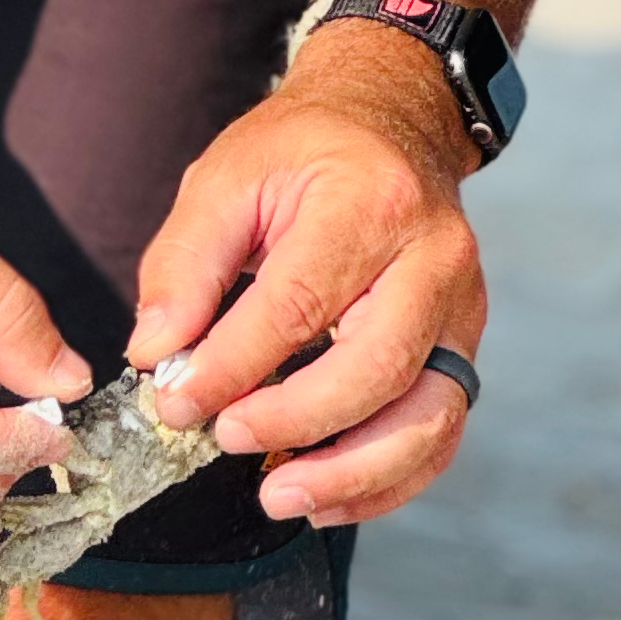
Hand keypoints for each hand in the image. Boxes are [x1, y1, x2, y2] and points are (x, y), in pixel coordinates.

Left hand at [131, 25, 484, 529]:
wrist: (391, 122)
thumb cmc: (302, 150)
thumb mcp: (225, 177)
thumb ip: (184, 265)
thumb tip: (154, 353)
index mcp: (369, 202)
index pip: (300, 302)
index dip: (235, 363)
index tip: (177, 400)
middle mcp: (432, 259)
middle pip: (376, 367)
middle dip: (294, 421)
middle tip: (223, 439)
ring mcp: (462, 309)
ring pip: (426, 417)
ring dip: (351, 472)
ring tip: (279, 497)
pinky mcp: (466, 346)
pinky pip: (441, 433)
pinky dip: (387, 479)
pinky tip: (328, 497)